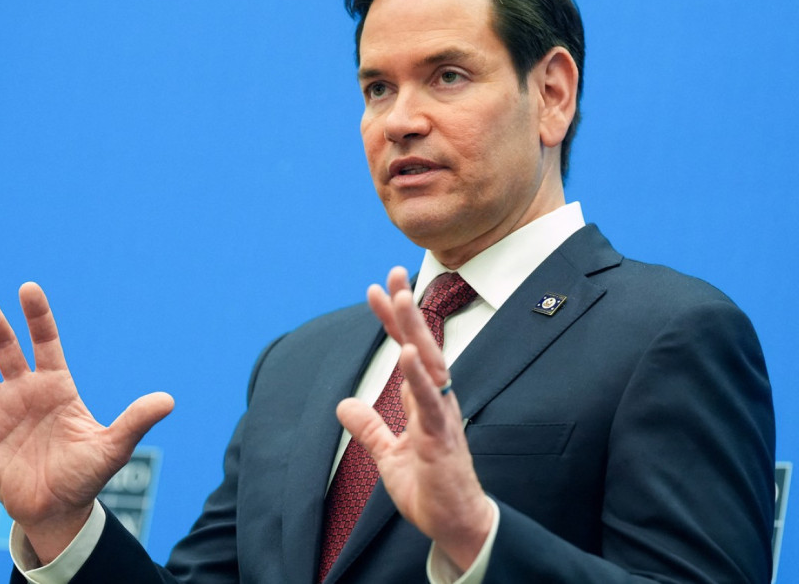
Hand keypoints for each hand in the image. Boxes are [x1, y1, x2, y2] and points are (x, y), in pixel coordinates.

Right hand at [0, 282, 173, 563]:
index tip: (28, 288)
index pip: (46, 343)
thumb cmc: (86, 474)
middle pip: (6, 349)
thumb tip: (169, 400)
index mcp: (57, 387)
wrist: (58, 508)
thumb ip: (135, 421)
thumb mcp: (113, 447)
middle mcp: (26, 392)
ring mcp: (1, 412)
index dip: (38, 317)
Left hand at [337, 267, 493, 570]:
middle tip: (395, 273)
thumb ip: (369, 428)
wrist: (455, 524)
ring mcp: (441, 415)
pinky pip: (431, 402)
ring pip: (430, 363)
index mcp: (425, 399)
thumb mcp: (388, 455)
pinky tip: (410, 353)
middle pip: (422, 344)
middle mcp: (436, 399)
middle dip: (407, 309)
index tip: (377, 289)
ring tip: (401, 297)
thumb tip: (343, 405)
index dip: (392, 321)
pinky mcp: (441, 438)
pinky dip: (420, 377)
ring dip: (414, 329)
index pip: (407, 350)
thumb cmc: (429, 488)